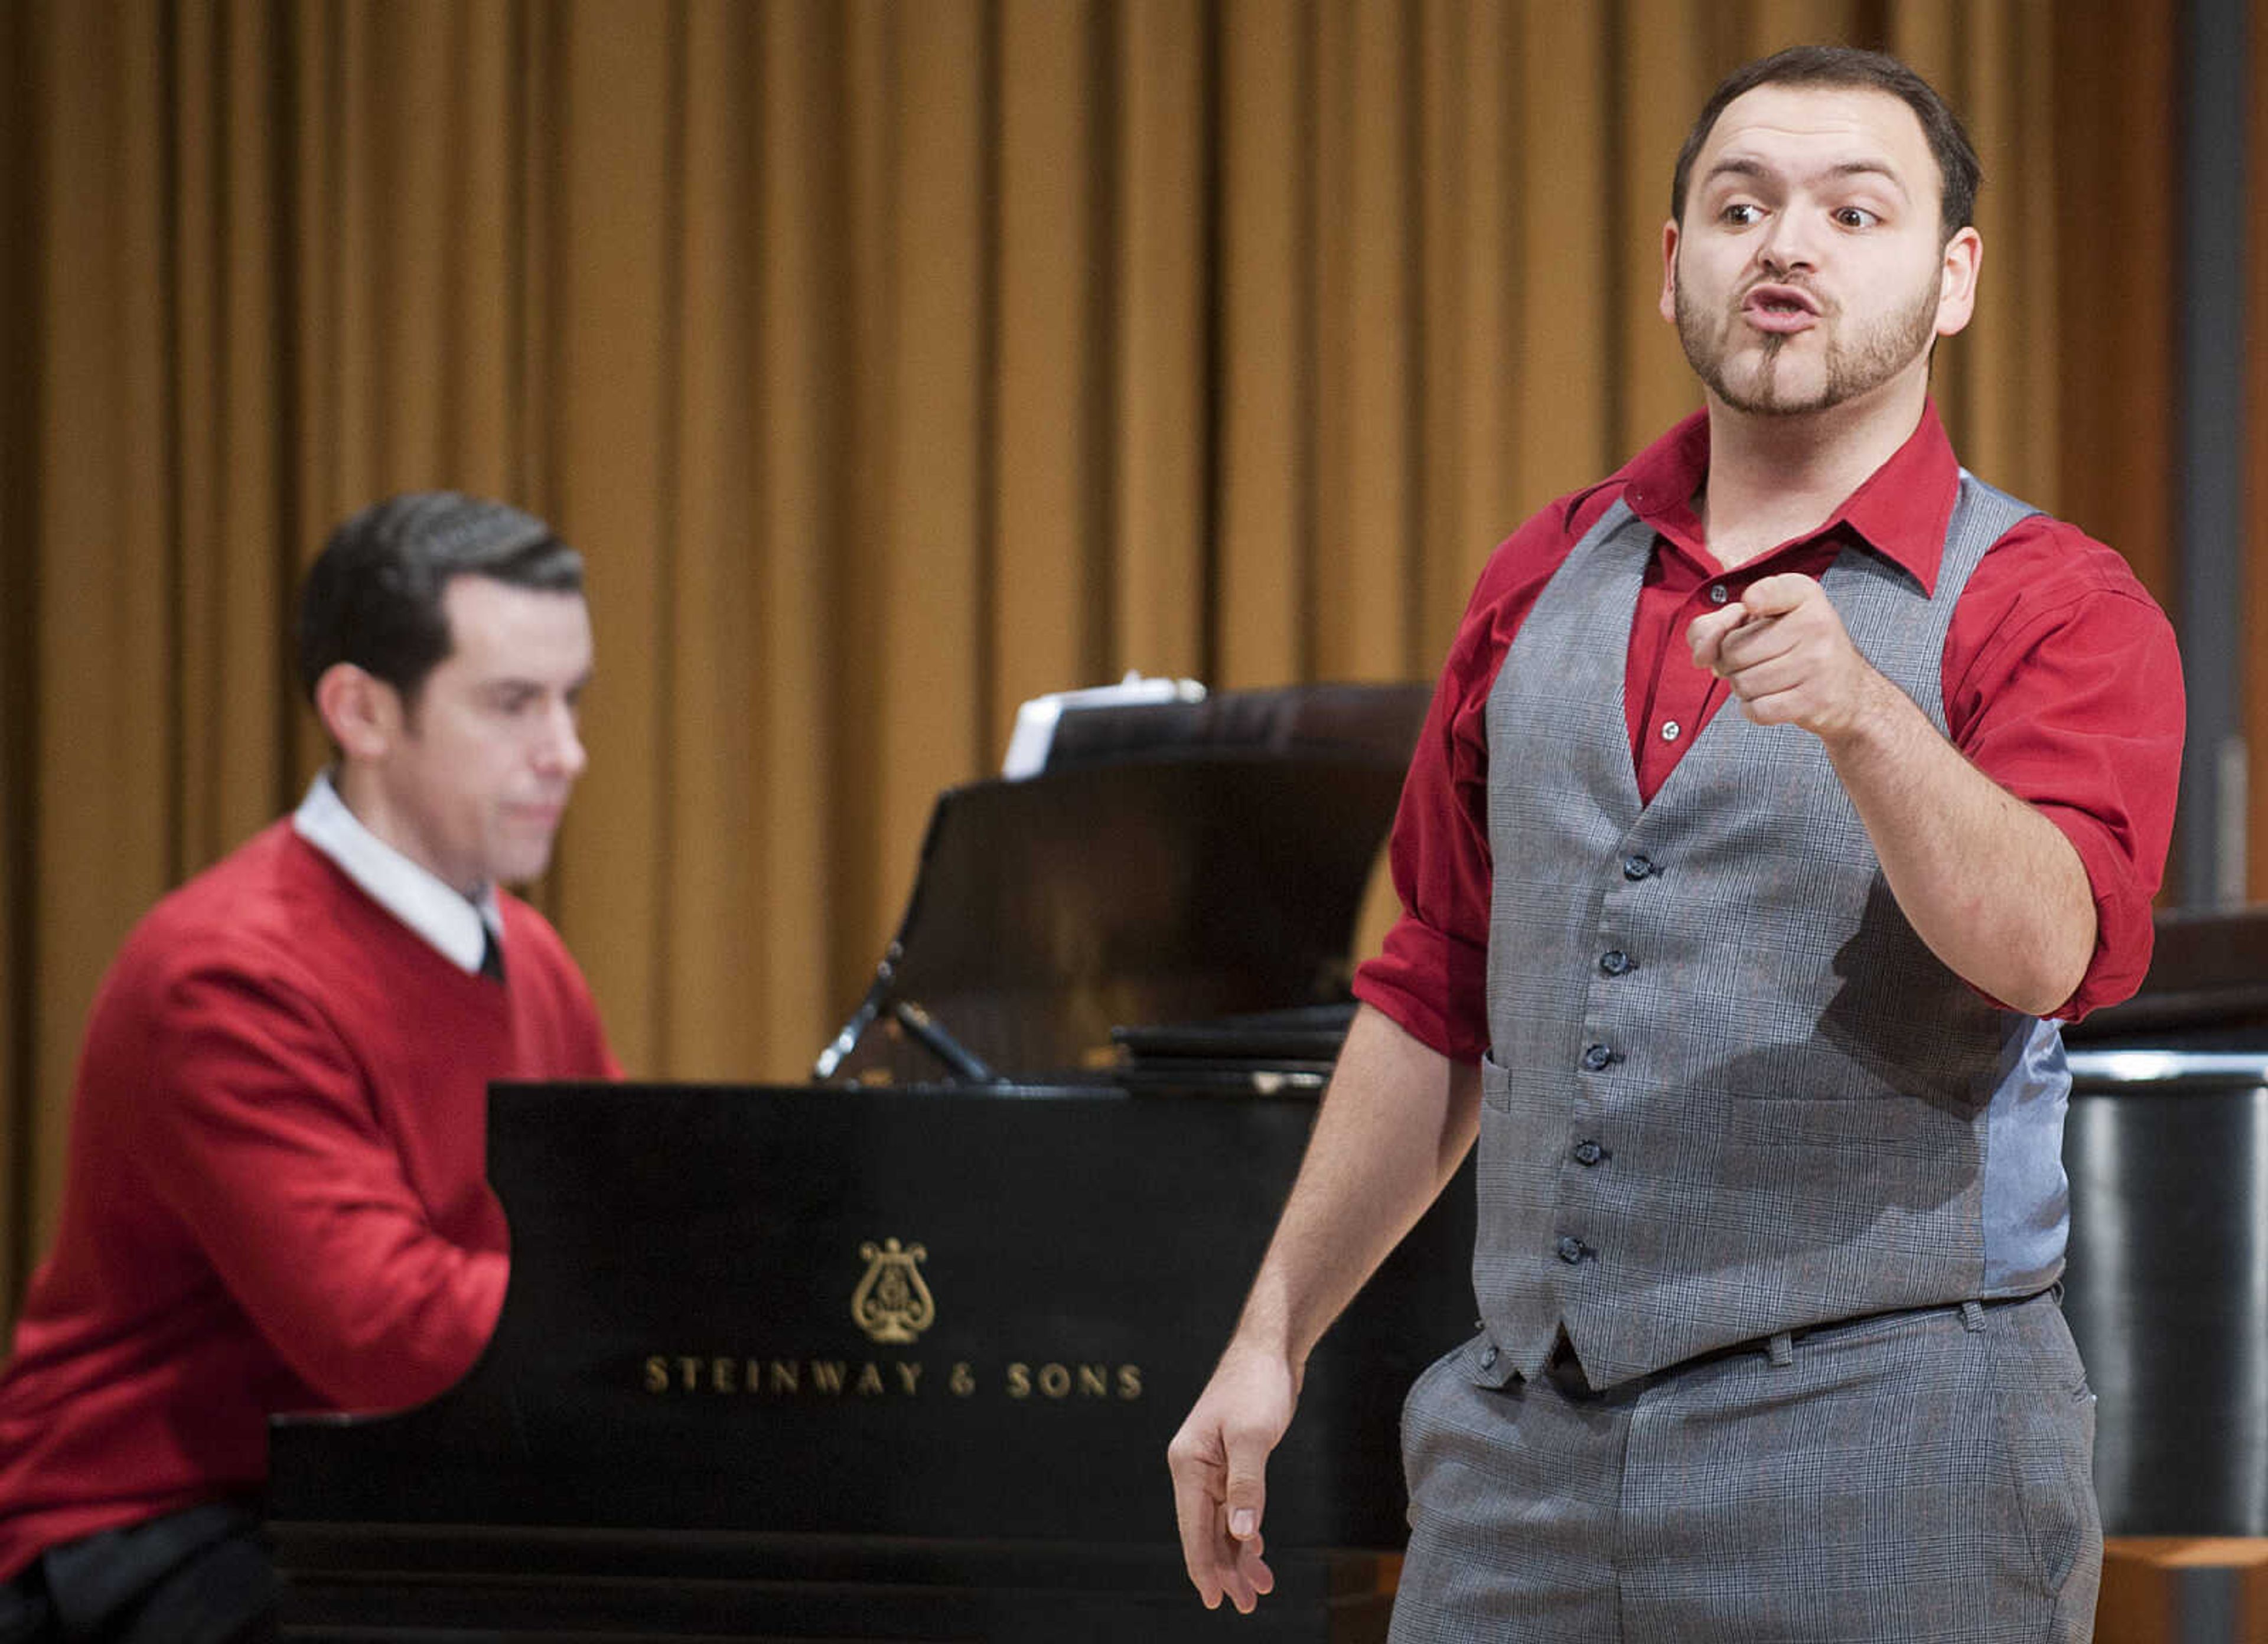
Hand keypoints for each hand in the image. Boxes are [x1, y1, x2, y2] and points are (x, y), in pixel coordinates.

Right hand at [1166, 1343, 1298, 1612]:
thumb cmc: (1256, 1385)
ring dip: (1239, 1556)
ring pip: (1221, 1525)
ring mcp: (1212, 1467)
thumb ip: (1247, 1486)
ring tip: (1260, 1588)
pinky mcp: (1231, 1463)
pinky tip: (1257, 1551)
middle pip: (1206, 1533)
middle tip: (1248, 1604)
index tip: (1215, 1601)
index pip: (1193, 1529)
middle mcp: (1194, 1469)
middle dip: (1226, 1570)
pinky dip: (1246, 1532)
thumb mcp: (1253, 1436)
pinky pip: (1234, 1508)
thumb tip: (1241, 1534)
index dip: (1204, 1568)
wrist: (1269, 1349)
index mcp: (1188, 1464)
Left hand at [1685, 572, 1888, 740]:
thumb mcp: (1761, 621)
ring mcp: (1818, 662)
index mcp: (1804, 594)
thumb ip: (1715, 625)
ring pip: (1742, 683)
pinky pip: (1756, 709)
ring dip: (1744, 688)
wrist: (1850, 692)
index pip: (1757, 594)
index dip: (1738, 613)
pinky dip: (1754, 709)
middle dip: (1732, 662)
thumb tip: (1701, 655)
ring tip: (1769, 680)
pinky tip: (1772, 699)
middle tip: (1756, 661)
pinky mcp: (1815, 699)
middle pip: (1733, 650)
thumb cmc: (1794, 649)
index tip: (1750, 611)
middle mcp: (1816, 623)